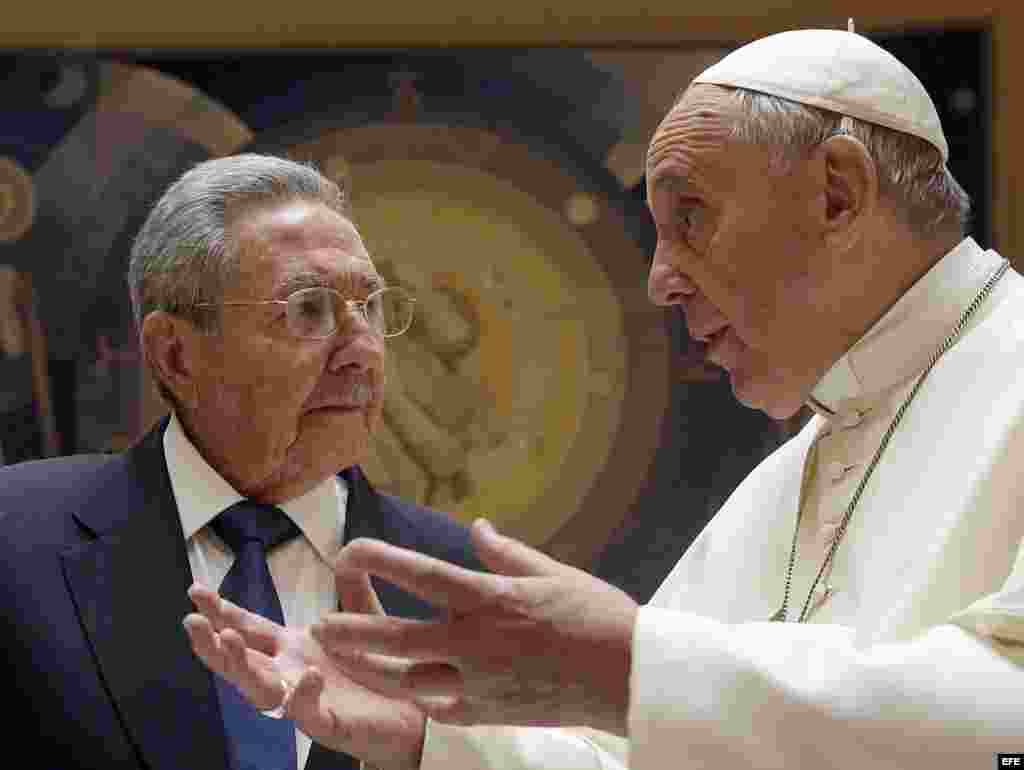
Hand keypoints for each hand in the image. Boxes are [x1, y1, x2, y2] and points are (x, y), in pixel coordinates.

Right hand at [183, 573, 426, 769]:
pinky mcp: (328, 723)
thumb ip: (351, 590)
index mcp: (293, 648)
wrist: (412, 714)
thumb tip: (346, 552)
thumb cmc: (378, 670)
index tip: (195, 592)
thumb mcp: (364, 620)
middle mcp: (290, 673)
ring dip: (241, 666)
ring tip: (228, 639)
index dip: (222, 611)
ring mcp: (304, 700)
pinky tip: (306, 676)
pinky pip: (308, 713)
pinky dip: (303, 695)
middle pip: (241, 660)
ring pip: (260, 689)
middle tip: (192, 621)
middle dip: (213, 641)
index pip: (249, 627)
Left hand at [312, 519, 638, 735]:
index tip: (349, 549)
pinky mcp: (489, 712)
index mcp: (492, 598)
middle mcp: (479, 641)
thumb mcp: (551, 571)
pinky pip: (439, 706)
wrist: (629, 676)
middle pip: (398, 638)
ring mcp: (481, 682)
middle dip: (351, 632)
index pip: (421, 575)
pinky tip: (401, 685)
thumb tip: (477, 528)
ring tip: (340, 660)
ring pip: (408, 681)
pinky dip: (416, 694)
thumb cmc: (596, 614)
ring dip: (369, 670)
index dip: (379, 559)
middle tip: (317, 626)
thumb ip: (505, 553)